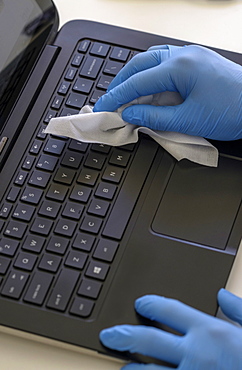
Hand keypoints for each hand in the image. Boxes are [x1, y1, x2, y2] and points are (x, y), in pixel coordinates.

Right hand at [94, 45, 241, 140]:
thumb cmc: (233, 110)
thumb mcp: (188, 120)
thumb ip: (154, 117)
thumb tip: (130, 115)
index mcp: (180, 66)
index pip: (137, 81)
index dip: (116, 96)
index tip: (103, 107)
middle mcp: (183, 55)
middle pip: (140, 64)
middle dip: (121, 82)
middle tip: (109, 100)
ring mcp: (191, 56)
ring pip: (151, 60)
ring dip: (135, 77)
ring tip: (124, 95)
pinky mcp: (196, 63)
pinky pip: (165, 64)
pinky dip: (150, 77)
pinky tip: (147, 90)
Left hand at [99, 289, 241, 368]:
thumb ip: (238, 309)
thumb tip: (221, 294)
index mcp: (210, 332)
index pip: (169, 310)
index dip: (150, 304)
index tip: (140, 303)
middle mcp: (195, 354)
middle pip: (149, 339)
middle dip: (125, 335)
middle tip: (109, 335)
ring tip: (122, 369)